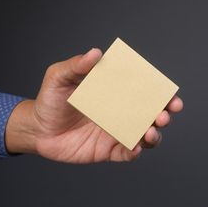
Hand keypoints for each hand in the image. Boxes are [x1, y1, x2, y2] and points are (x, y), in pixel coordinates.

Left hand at [5, 48, 182, 162]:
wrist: (37, 129)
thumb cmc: (50, 100)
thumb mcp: (59, 77)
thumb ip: (77, 65)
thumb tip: (96, 52)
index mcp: (116, 93)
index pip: (144, 92)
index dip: (162, 94)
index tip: (170, 95)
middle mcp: (122, 112)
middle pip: (152, 115)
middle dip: (164, 115)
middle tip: (164, 115)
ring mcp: (116, 132)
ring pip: (145, 136)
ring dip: (153, 135)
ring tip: (149, 133)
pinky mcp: (108, 151)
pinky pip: (127, 154)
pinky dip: (135, 152)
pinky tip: (135, 148)